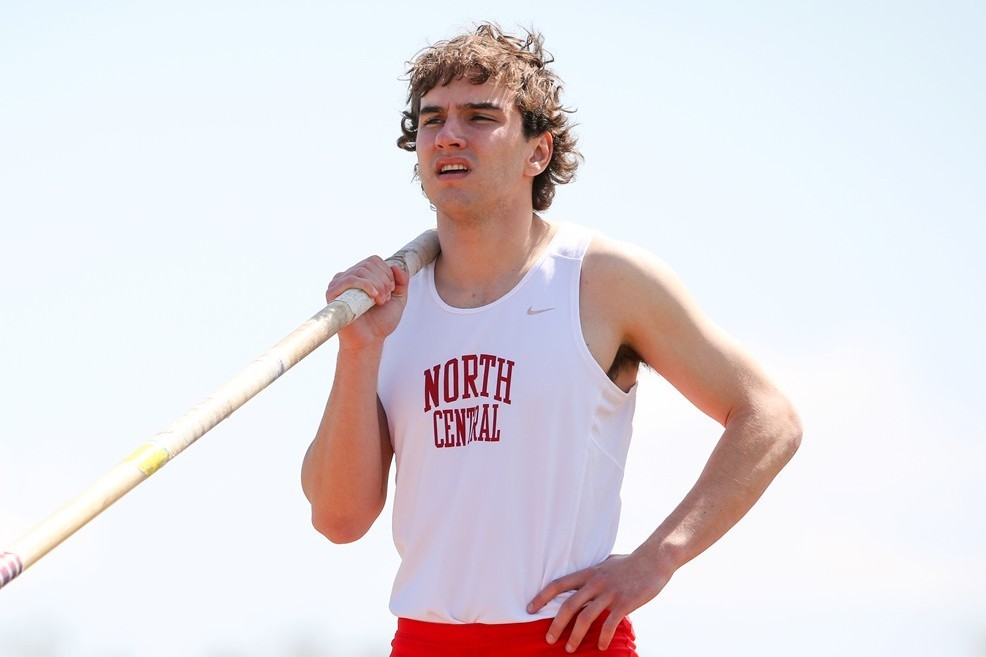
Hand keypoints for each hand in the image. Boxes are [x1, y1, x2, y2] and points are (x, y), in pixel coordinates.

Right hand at [325, 256, 408, 348]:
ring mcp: (339, 284)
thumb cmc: (381, 322)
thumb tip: (395, 265)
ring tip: (380, 301)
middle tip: (385, 298)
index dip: (387, 272)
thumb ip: (402, 281)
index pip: (374, 260)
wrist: (369, 340)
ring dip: (377, 285)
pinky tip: (373, 296)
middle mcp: (348, 277)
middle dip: (383, 280)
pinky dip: (365, 285)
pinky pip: (349, 279)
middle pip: (369, 264)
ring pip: (361, 270)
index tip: (390, 291)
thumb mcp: (398, 298)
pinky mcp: (332, 293)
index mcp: (361, 276)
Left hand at [527, 553, 669, 651]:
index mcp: (588, 573)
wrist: (654, 559)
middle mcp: (595, 582)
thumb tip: (580, 586)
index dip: (541, 597)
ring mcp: (610, 593)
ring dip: (575, 636)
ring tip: (570, 648)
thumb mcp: (605, 565)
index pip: (558, 584)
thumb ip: (591, 576)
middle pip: (568, 605)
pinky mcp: (625, 602)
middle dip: (556, 625)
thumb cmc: (629, 563)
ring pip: (586, 617)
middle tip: (548, 639)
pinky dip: (603, 637)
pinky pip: (610, 624)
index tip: (529, 608)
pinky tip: (600, 647)